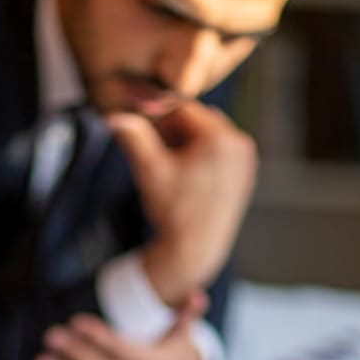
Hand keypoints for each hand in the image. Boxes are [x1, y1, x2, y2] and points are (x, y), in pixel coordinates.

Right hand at [107, 102, 256, 304]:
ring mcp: (245, 159)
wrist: (195, 250)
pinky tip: (182, 171)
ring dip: (185, 139)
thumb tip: (114, 117)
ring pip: (208, 133)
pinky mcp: (244, 173)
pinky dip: (200, 152)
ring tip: (166, 160)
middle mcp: (240, 145)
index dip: (158, 113)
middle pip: (198, 119)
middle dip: (173, 127)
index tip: (139, 121)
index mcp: (220, 139)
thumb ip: (133, 137)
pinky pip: (219, 149)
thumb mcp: (149, 170)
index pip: (183, 109)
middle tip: (151, 143)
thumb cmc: (173, 212)